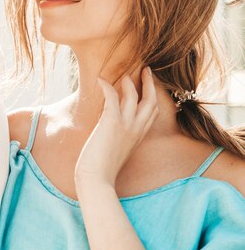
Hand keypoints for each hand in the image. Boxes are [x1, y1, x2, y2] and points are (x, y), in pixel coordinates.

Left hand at [75, 67, 158, 190]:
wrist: (96, 179)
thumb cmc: (101, 167)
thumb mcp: (116, 148)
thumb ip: (119, 135)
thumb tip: (109, 125)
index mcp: (138, 136)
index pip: (153, 112)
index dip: (152, 96)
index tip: (149, 84)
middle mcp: (136, 130)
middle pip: (150, 101)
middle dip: (149, 84)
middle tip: (145, 70)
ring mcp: (126, 126)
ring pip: (133, 96)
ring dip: (129, 83)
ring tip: (123, 74)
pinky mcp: (112, 123)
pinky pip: (112, 98)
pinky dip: (107, 86)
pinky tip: (100, 79)